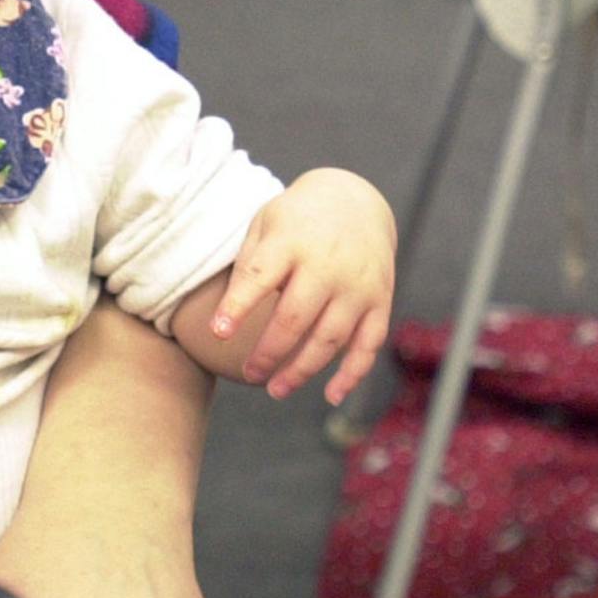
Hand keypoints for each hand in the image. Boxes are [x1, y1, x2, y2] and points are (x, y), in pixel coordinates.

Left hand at [210, 168, 394, 403]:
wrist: (356, 201)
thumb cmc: (296, 220)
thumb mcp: (265, 224)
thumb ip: (249, 264)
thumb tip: (228, 315)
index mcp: (291, 242)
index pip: (259, 277)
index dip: (236, 307)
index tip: (217, 333)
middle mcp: (328, 265)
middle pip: (294, 319)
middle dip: (268, 353)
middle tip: (249, 374)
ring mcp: (358, 286)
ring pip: (329, 340)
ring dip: (302, 371)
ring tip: (275, 389)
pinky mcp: (380, 301)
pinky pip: (368, 345)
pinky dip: (352, 375)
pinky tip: (331, 396)